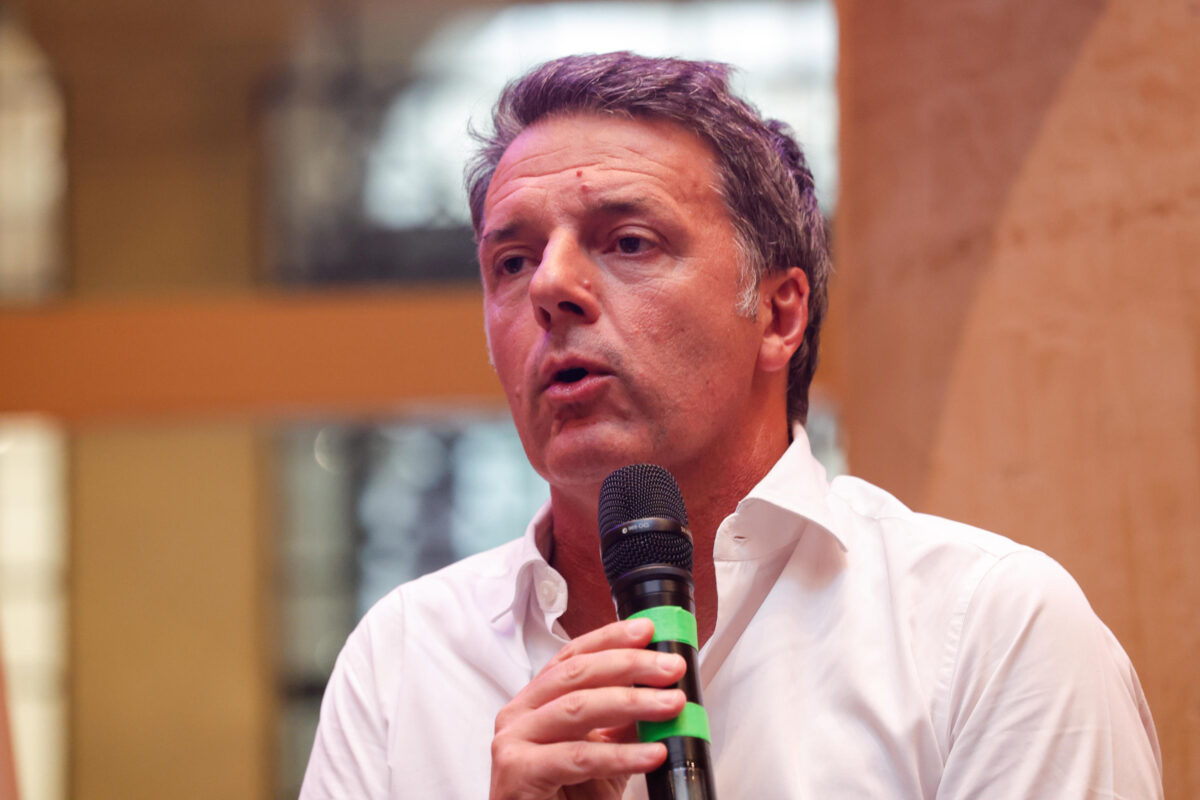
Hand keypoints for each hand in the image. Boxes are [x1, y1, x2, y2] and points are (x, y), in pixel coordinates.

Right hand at [489, 617, 687, 799]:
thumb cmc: (565, 799)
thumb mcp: (602, 754)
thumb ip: (622, 724)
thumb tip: (663, 693)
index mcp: (536, 701)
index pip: (573, 656)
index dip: (611, 638)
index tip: (649, 631)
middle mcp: (519, 713)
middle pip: (578, 673)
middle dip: (630, 664)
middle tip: (671, 667)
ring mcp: (514, 740)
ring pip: (579, 707)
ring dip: (634, 702)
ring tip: (672, 704)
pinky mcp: (518, 770)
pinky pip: (579, 756)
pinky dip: (622, 754)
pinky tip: (653, 754)